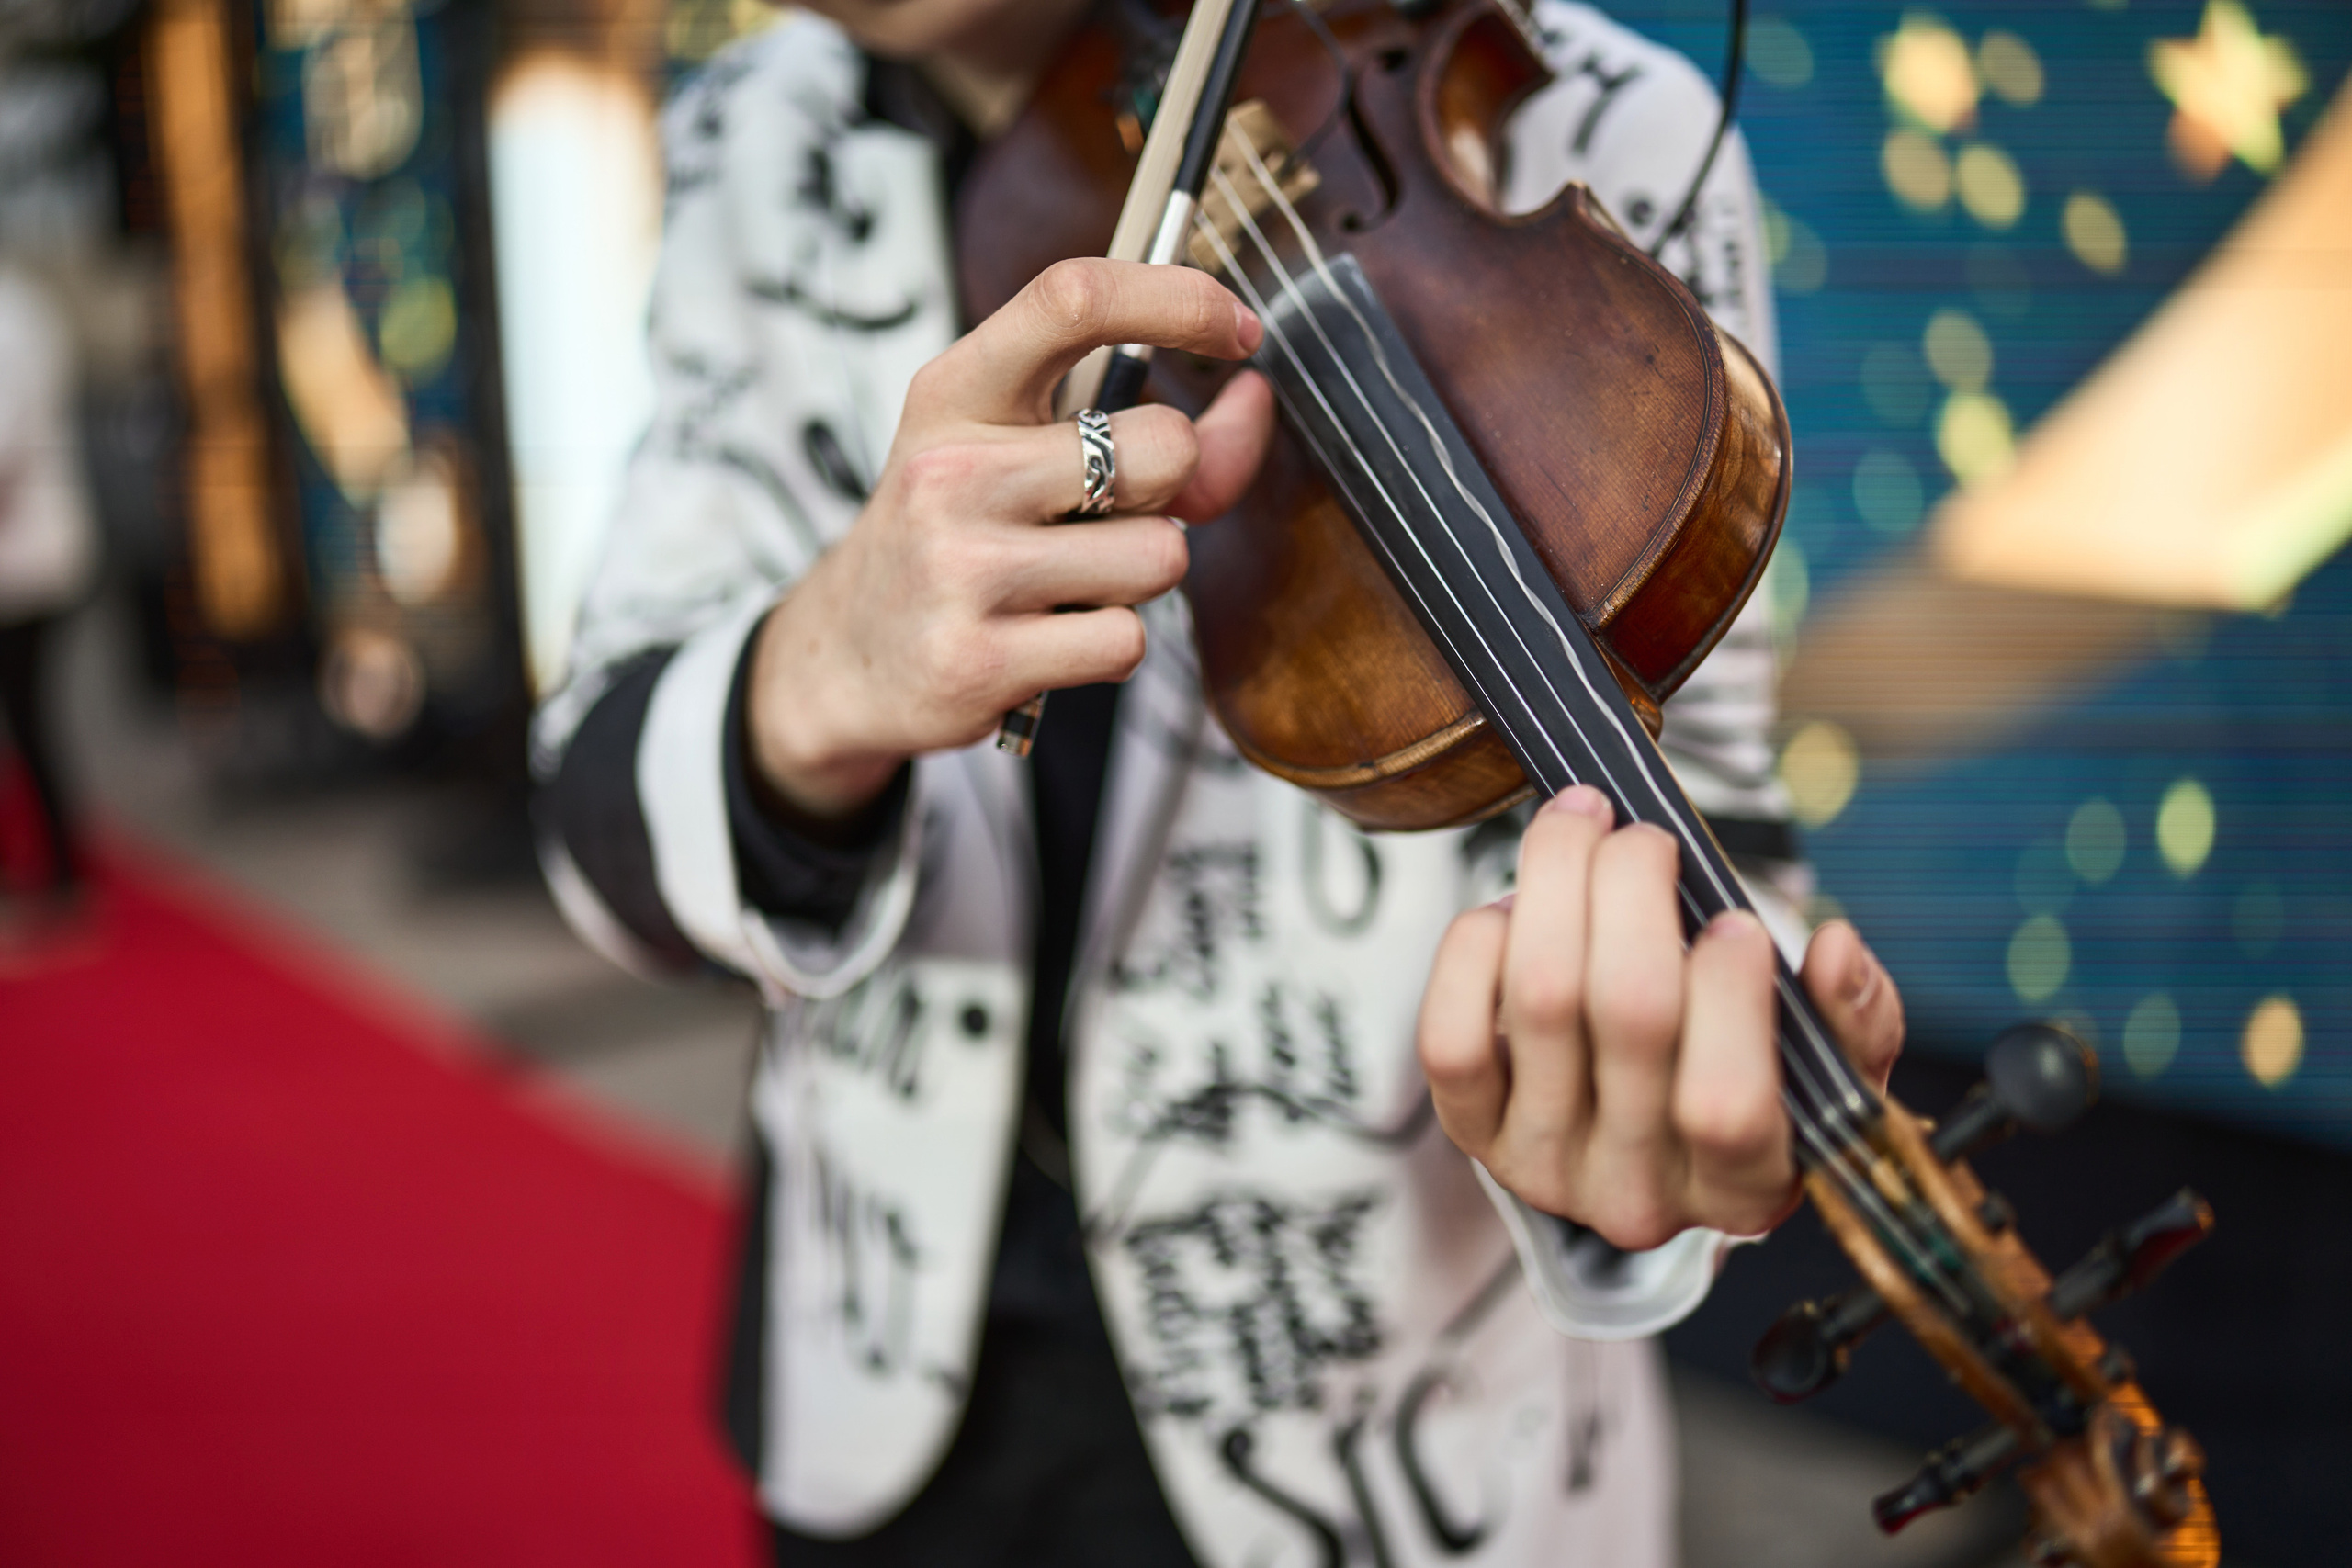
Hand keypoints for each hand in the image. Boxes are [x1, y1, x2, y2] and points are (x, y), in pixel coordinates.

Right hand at [747, 258, 1276, 819]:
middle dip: (1170, 489)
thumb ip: (1142, 428)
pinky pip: (1125, 641)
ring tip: (1066, 584)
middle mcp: (952, 470)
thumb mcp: (1016, 452)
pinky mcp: (980, 661)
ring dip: (1138, 578)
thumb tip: (1256, 399)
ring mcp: (962, 568)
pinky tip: (1049, 639)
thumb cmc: (957, 536)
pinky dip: (1109, 646)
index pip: (1073, 299)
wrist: (849, 655)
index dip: (1177, 298)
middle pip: (1164, 448)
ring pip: (1160, 557)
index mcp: (956, 391)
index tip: (1237, 327)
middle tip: (1104, 514)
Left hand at [1417, 785, 1903, 1250]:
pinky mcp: (1472, 1131)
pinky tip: (1517, 907)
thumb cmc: (1751, 1081)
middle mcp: (1637, 1196)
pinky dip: (1478, 945)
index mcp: (1745, 1189)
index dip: (1729, 992)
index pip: (1726, 1105)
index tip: (1735, 919)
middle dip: (1634, 887)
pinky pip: (1452, 1031)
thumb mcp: (1830, 1066)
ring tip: (1580, 826)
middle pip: (1628, 1014)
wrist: (1645, 1135)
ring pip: (1539, 997)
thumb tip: (1836, 948)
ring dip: (1556, 880)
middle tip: (1646, 836)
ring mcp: (1544, 1167)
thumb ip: (1854, 1016)